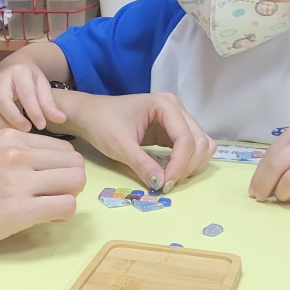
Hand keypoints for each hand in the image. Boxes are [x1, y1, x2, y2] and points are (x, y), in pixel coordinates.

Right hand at [0, 61, 66, 131]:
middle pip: (1, 101)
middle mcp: (0, 80)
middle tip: (28, 129)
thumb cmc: (30, 80)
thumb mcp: (43, 86)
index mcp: (18, 72)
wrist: (12, 70)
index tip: (42, 125)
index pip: (25, 93)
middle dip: (15, 118)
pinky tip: (8, 131)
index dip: (33, 111)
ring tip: (18, 132)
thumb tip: (61, 119)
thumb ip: (50, 103)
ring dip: (3, 125)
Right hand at [0, 128, 85, 258]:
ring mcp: (18, 181)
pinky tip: (44, 219)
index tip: (46, 183)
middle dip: (70, 182)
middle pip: (75, 163)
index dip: (61, 169)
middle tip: (52, 197)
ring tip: (48, 208)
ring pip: (76, 181)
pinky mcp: (18, 210)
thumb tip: (54, 166)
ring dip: (68, 197)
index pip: (63, 148)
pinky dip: (62, 215)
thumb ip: (19, 154)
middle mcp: (16, 153)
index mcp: (9, 137)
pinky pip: (66, 206)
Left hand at [67, 91, 216, 191]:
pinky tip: (170, 171)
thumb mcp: (119, 145)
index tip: (166, 184)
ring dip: (192, 165)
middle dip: (187, 166)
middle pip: (199, 141)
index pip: (186, 138)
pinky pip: (192, 147)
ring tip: (169, 177)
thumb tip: (161, 185)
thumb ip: (142, 164)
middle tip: (166, 184)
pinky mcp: (172, 130)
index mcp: (165, 104)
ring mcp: (177, 118)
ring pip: (201, 144)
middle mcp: (176, 107)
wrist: (88, 115)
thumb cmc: (101, 123)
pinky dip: (187, 162)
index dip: (180, 164)